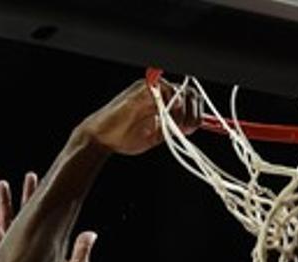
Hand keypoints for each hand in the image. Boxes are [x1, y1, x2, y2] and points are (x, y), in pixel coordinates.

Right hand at [0, 172, 96, 261]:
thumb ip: (81, 251)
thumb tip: (91, 232)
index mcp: (44, 247)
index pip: (42, 219)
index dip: (43, 202)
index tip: (45, 185)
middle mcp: (28, 247)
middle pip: (26, 215)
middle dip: (26, 195)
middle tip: (30, 175)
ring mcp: (15, 252)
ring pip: (8, 222)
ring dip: (7, 202)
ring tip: (4, 183)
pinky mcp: (6, 259)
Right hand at [75, 77, 199, 155]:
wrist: (101, 138)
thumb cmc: (123, 137)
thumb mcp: (155, 135)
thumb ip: (172, 129)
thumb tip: (191, 126)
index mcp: (161, 100)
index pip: (188, 99)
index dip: (196, 112)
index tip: (192, 128)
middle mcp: (157, 90)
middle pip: (189, 92)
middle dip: (194, 112)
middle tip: (188, 128)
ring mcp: (149, 88)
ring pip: (181, 92)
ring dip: (184, 112)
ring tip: (175, 127)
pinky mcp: (141, 89)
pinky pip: (166, 91)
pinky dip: (172, 105)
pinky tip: (167, 118)